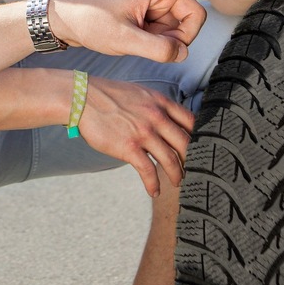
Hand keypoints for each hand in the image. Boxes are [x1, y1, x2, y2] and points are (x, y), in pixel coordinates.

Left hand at [49, 0, 256, 62]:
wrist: (66, 20)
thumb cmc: (89, 19)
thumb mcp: (120, 39)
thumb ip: (156, 49)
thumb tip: (182, 54)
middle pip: (195, 17)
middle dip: (179, 37)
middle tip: (149, 43)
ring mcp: (159, 5)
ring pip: (184, 31)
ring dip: (167, 43)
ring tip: (137, 40)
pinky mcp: (154, 17)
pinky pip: (171, 36)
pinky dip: (159, 44)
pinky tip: (136, 40)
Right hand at [76, 76, 194, 196]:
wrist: (83, 98)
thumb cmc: (108, 96)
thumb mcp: (139, 93)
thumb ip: (156, 106)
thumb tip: (166, 120)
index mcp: (160, 102)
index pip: (191, 121)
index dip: (200, 136)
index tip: (201, 148)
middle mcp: (156, 117)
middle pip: (185, 143)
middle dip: (191, 160)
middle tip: (193, 170)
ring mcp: (144, 133)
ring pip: (170, 160)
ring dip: (176, 175)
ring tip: (177, 183)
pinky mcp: (129, 148)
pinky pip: (148, 171)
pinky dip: (153, 184)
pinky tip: (154, 191)